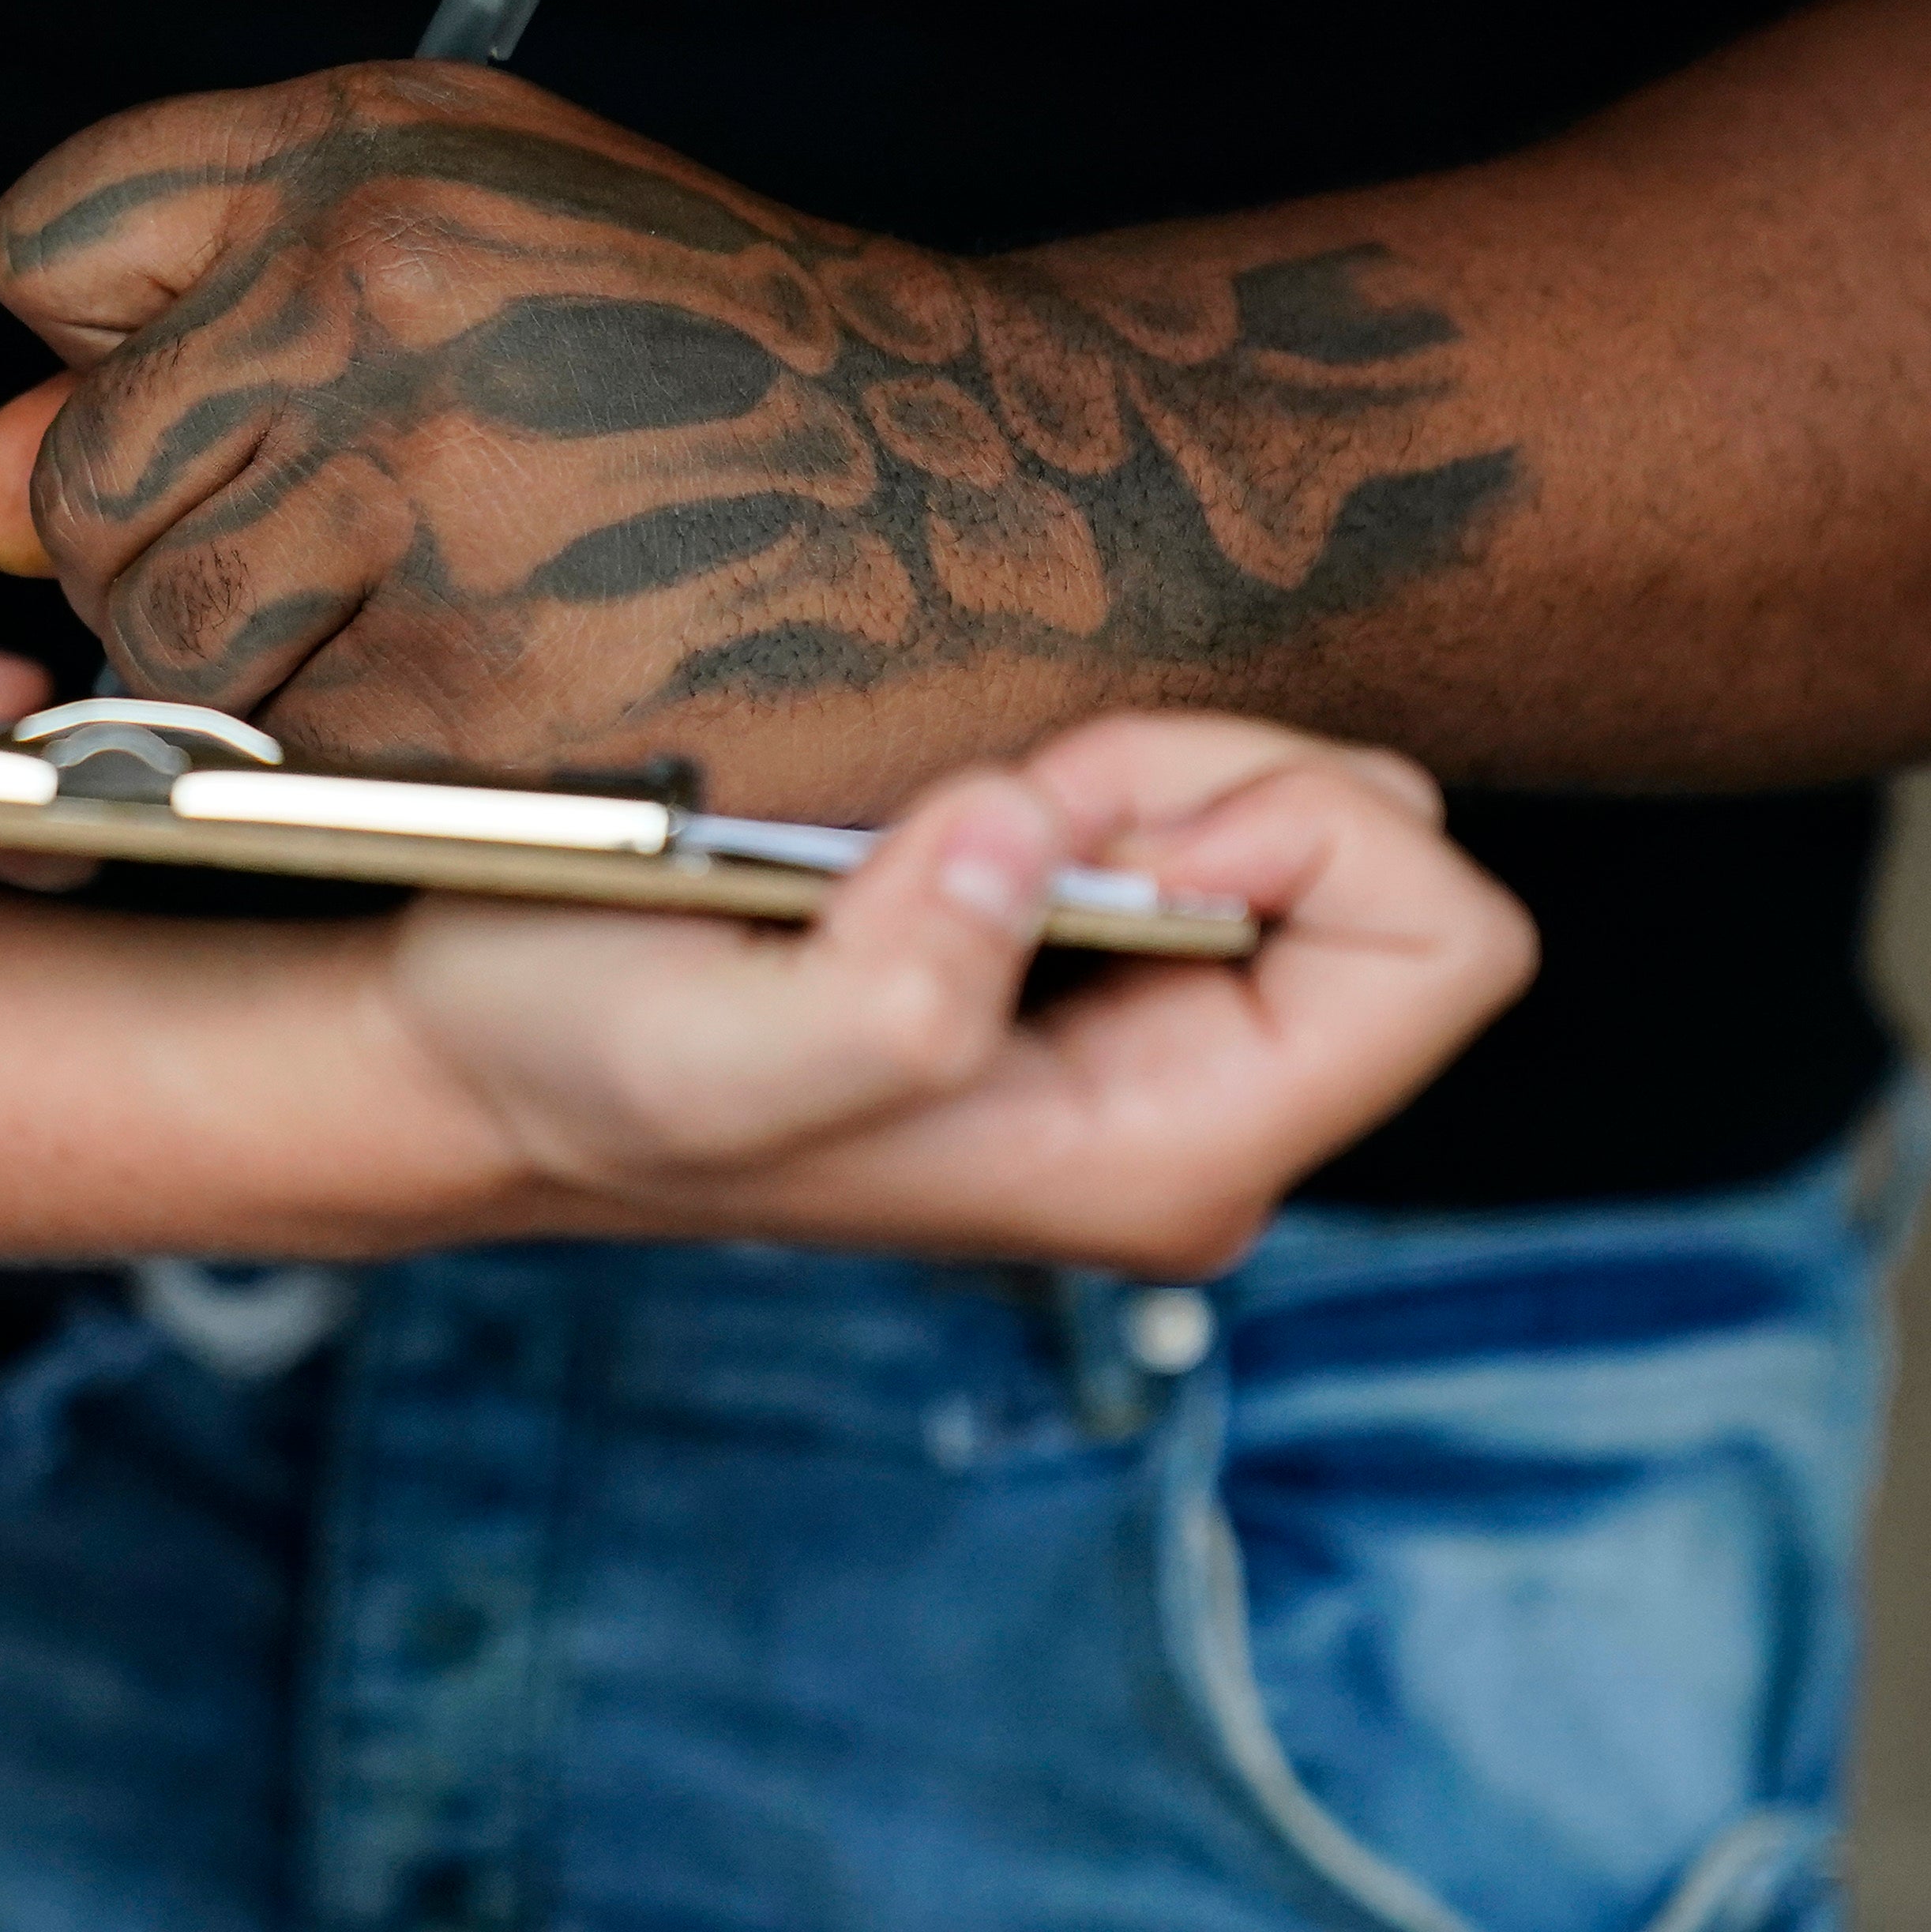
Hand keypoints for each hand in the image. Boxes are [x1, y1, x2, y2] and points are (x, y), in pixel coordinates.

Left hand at [0, 62, 1512, 819]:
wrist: (1006, 484)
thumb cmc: (720, 358)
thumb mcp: (480, 234)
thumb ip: (200, 314)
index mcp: (372, 156)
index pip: (48, 248)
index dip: (114, 344)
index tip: (230, 394)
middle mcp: (384, 299)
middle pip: (73, 484)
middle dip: (162, 543)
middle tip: (336, 555)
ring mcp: (434, 501)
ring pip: (156, 646)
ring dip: (248, 673)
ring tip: (423, 627)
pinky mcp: (487, 693)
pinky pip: (293, 764)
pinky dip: (365, 765)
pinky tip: (499, 702)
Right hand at [389, 713, 1532, 1271]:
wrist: (484, 1074)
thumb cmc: (583, 1068)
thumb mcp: (707, 1053)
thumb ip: (891, 988)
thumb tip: (1031, 837)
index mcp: (1169, 1156)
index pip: (1446, 946)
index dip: (1290, 819)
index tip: (1074, 819)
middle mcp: (1199, 1121)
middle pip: (1381, 866)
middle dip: (1197, 781)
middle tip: (986, 810)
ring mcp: (1155, 1056)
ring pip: (1294, 829)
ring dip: (1120, 775)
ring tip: (937, 825)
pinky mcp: (1091, 982)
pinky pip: (1196, 827)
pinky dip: (1078, 783)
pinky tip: (937, 833)